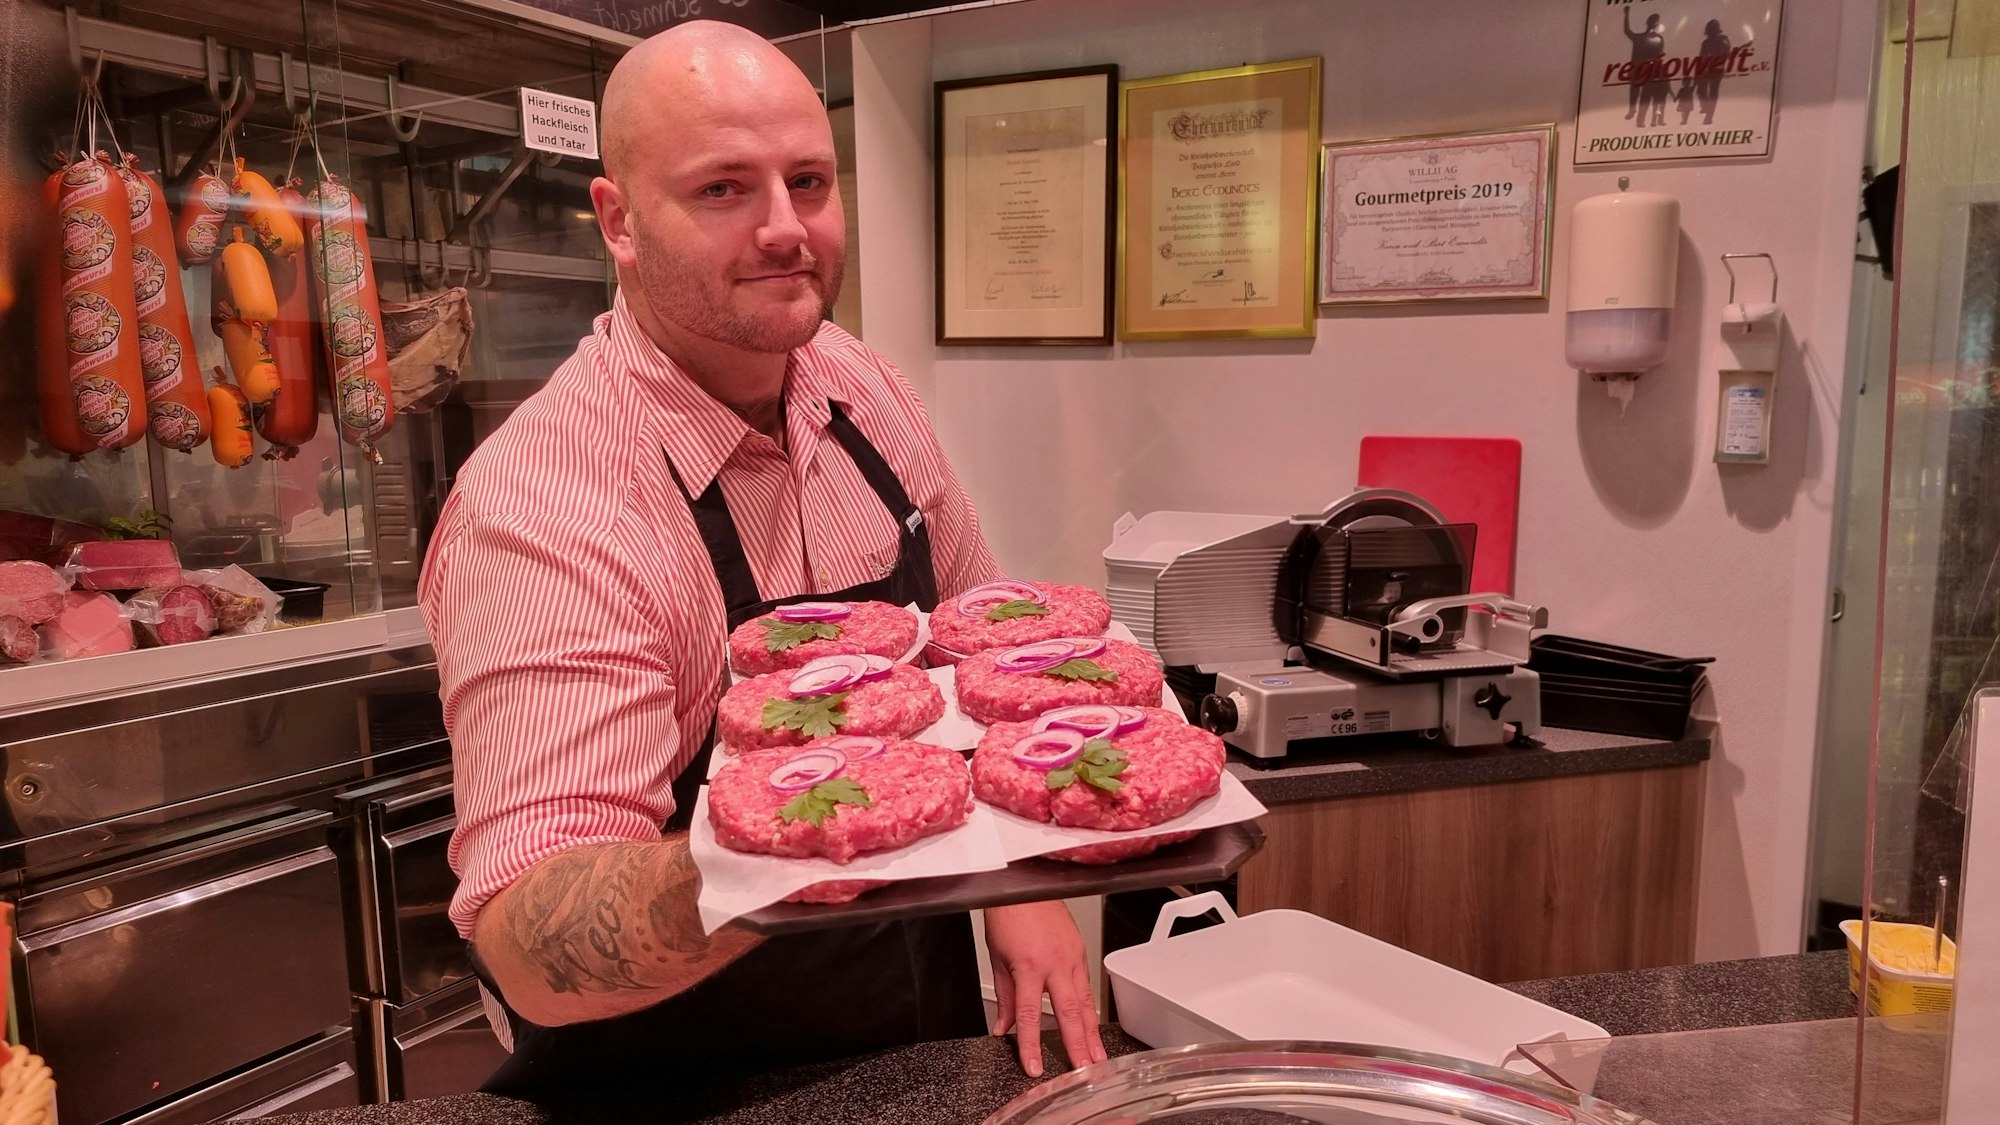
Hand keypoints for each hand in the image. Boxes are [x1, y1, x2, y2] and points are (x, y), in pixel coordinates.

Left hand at [983, 899, 1106, 1077]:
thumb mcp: (997, 959)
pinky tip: (1095, 1025)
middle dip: (1079, 1045)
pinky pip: (1087, 985)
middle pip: (1069, 1012)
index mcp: (1029, 966)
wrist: (1023, 887)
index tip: (1035, 1067)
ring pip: (1085, 1002)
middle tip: (1086, 1071)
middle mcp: (1055, 963)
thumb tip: (1003, 1027)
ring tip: (1098, 1057)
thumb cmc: (1008, 915)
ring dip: (1093, 1032)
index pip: (1029, 1015)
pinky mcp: (1080, 951)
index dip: (1032, 1045)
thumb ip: (1005, 998)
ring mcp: (1072, 956)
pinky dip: (1092, 1008)